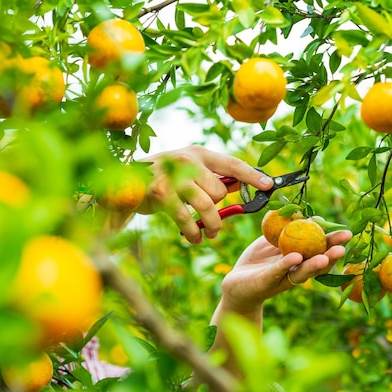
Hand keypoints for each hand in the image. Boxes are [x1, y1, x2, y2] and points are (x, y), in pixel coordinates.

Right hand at [136, 145, 272, 243]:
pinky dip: (193, 232)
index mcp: (198, 154)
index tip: (269, 185)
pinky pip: (186, 218)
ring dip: (211, 224)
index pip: (232, 164)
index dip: (252, 175)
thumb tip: (240, 187)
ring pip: (207, 206)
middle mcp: (187, 161)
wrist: (122, 179)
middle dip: (219, 209)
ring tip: (210, 233)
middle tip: (213, 222)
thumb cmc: (161, 177)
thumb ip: (211, 177)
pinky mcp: (161, 194)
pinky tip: (194, 238)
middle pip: (219, 191)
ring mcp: (173, 177)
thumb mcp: (187, 170)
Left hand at [215, 230, 352, 317]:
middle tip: (345, 243)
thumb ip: (286, 230)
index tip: (345, 232)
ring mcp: (282, 278)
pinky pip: (278, 272)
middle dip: (332, 253)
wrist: (236, 284)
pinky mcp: (266, 282)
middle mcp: (295, 271)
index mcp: (300, 260)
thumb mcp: (272, 241)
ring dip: (316, 264)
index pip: (320, 250)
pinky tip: (295, 257)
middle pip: (318, 262)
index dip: (332, 242)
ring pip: (303, 272)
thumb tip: (305, 215)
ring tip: (327, 255)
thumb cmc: (258, 262)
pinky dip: (287, 264)